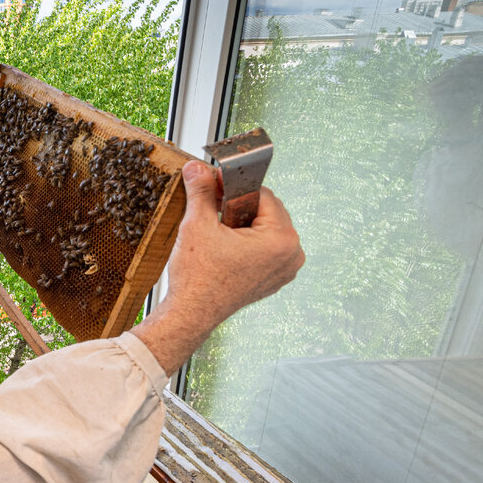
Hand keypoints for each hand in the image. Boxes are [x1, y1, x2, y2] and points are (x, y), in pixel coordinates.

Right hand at [131, 160, 303, 375]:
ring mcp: (284, 270)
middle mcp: (291, 255)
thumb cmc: (198, 278)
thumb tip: (196, 168)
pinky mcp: (273, 279)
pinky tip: (223, 245)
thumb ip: (201, 191)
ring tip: (217, 229)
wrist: (190, 314)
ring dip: (241, 222)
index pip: (263, 195)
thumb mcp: (198, 224)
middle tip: (212, 207)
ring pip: (264, 229)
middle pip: (266, 211)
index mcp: (281, 239)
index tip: (215, 184)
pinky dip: (245, 241)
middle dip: (238, 205)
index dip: (235, 187)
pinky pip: (263, 248)